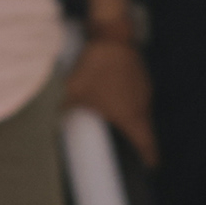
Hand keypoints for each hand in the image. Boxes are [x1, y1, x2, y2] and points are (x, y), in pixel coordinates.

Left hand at [66, 34, 157, 164]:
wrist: (111, 36)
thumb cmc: (95, 68)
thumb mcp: (74, 93)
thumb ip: (67, 112)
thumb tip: (56, 124)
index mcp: (131, 117)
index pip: (148, 145)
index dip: (149, 159)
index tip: (149, 168)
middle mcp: (142, 106)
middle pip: (145, 131)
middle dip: (137, 142)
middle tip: (128, 151)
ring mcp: (144, 90)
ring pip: (140, 112)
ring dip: (131, 120)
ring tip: (116, 122)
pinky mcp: (141, 77)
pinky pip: (137, 97)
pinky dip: (128, 103)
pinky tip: (114, 97)